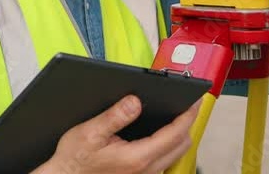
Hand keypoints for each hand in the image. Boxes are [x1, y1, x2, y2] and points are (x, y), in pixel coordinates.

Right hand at [33, 95, 198, 173]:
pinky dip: (168, 145)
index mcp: (137, 156)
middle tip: (186, 104)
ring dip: (178, 135)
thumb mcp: (90, 132)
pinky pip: (164, 160)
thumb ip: (115, 116)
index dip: (187, 115)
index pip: (174, 133)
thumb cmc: (75, 160)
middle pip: (181, 145)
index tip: (193, 101)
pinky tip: (159, 133)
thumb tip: (134, 101)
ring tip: (175, 116)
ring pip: (174, 154)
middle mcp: (146, 169)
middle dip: (186, 123)